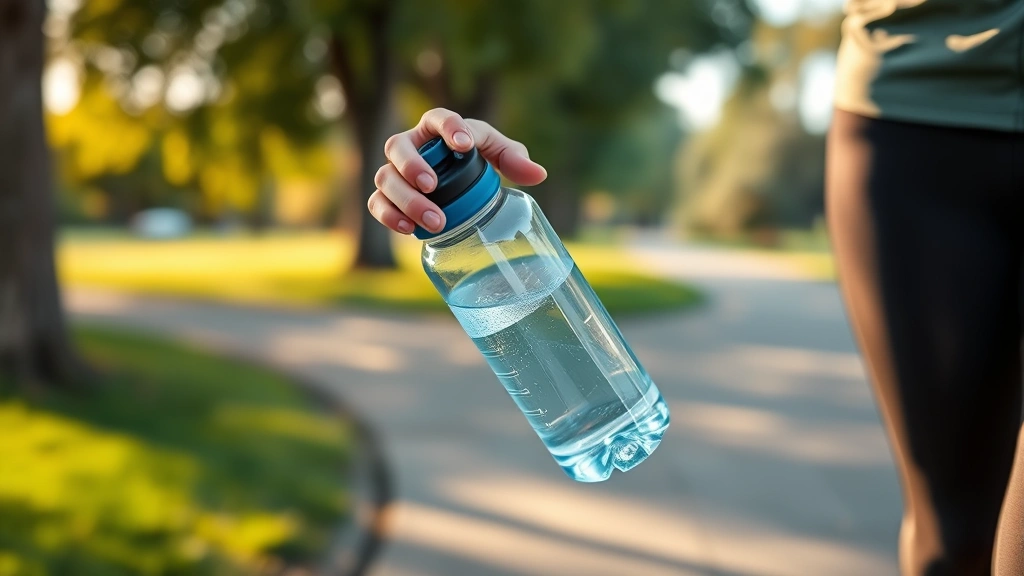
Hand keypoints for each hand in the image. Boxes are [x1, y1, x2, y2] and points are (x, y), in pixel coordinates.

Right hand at [368, 108, 547, 233]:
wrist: (456, 188)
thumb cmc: (476, 162)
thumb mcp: (497, 156)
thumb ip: (514, 159)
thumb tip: (538, 175)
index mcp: (437, 129)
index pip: (438, 118)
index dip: (448, 128)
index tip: (464, 145)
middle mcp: (410, 146)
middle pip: (398, 147)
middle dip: (412, 166)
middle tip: (433, 186)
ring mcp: (394, 172)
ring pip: (385, 178)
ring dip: (406, 199)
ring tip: (435, 221)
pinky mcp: (387, 198)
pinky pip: (377, 203)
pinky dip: (388, 216)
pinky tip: (409, 230)